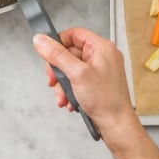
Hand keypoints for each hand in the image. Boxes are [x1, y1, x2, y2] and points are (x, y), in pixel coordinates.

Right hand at [33, 28, 158, 158]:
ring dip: (63, 84)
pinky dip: (70, 90)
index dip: (58, 43)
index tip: (47, 54)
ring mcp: (99, 70)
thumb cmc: (106, 100)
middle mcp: (102, 56)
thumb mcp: (76, 74)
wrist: (116, 124)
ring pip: (70, 69)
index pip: (74, 34)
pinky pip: (76, 80)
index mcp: (101, 47)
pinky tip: (70, 101)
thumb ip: (57, 55)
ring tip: (63, 96)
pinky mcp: (96, 83)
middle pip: (69, 53)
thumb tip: (41, 40)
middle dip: (59, 70)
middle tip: (54, 81)